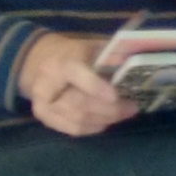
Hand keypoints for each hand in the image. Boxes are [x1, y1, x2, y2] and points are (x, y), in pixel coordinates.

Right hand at [19, 33, 138, 138]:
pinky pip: (73, 129)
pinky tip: (107, 121)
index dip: (95, 87)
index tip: (115, 96)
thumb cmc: (75, 53)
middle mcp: (46, 85)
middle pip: (79, 103)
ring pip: (78, 119)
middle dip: (110, 109)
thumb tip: (135, 66)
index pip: (76, 75)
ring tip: (124, 113)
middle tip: (132, 107)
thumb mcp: (93, 46)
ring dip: (105, 119)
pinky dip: (94, 127)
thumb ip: (112, 55)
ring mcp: (42, 104)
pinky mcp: (44, 118)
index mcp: (60, 63)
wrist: (40, 61)